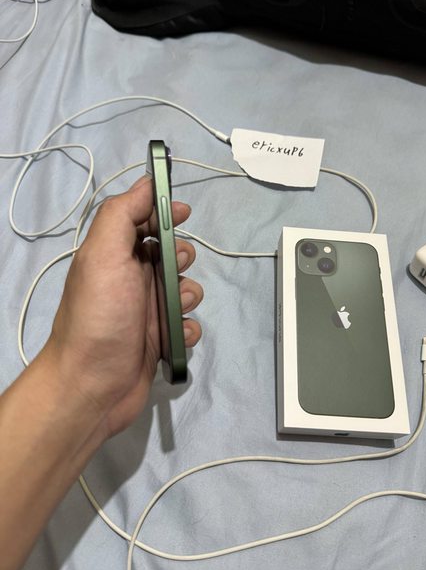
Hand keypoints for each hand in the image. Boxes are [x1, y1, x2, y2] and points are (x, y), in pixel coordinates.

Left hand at [45, 176, 202, 439]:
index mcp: (114, 255)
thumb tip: (146, 183)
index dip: (164, 211)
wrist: (92, 385)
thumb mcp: (103, 254)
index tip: (183, 212)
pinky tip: (177, 336)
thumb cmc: (99, 316)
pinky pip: (187, 324)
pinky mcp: (160, 339)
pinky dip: (188, 327)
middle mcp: (131, 279)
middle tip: (171, 270)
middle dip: (181, 257)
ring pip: (185, 289)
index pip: (143, 220)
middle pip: (171, 253)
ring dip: (188, 295)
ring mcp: (146, 310)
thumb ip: (122, 214)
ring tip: (174, 309)